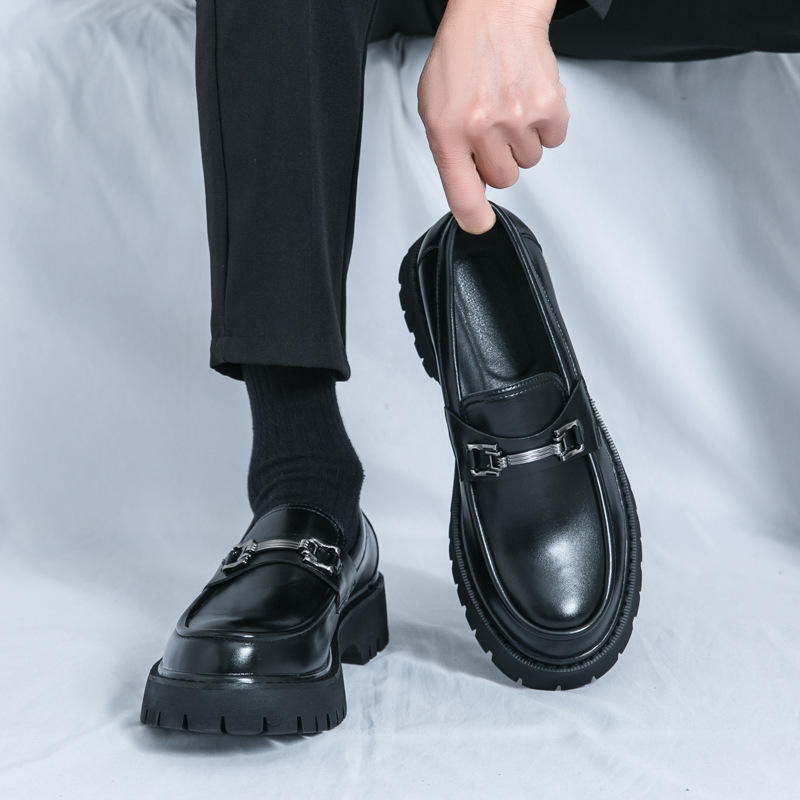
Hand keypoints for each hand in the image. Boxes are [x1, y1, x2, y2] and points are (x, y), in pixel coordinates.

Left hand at [417, 0, 567, 233]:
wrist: (494, 12)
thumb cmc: (462, 56)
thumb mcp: (435, 108)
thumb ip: (449, 152)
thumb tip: (471, 188)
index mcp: (448, 131)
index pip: (464, 195)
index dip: (474, 218)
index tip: (480, 224)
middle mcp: (482, 128)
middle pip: (504, 180)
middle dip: (499, 161)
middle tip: (492, 131)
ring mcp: (517, 118)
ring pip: (529, 161)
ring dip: (521, 142)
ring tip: (508, 109)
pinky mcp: (548, 107)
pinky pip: (553, 140)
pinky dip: (545, 126)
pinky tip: (528, 102)